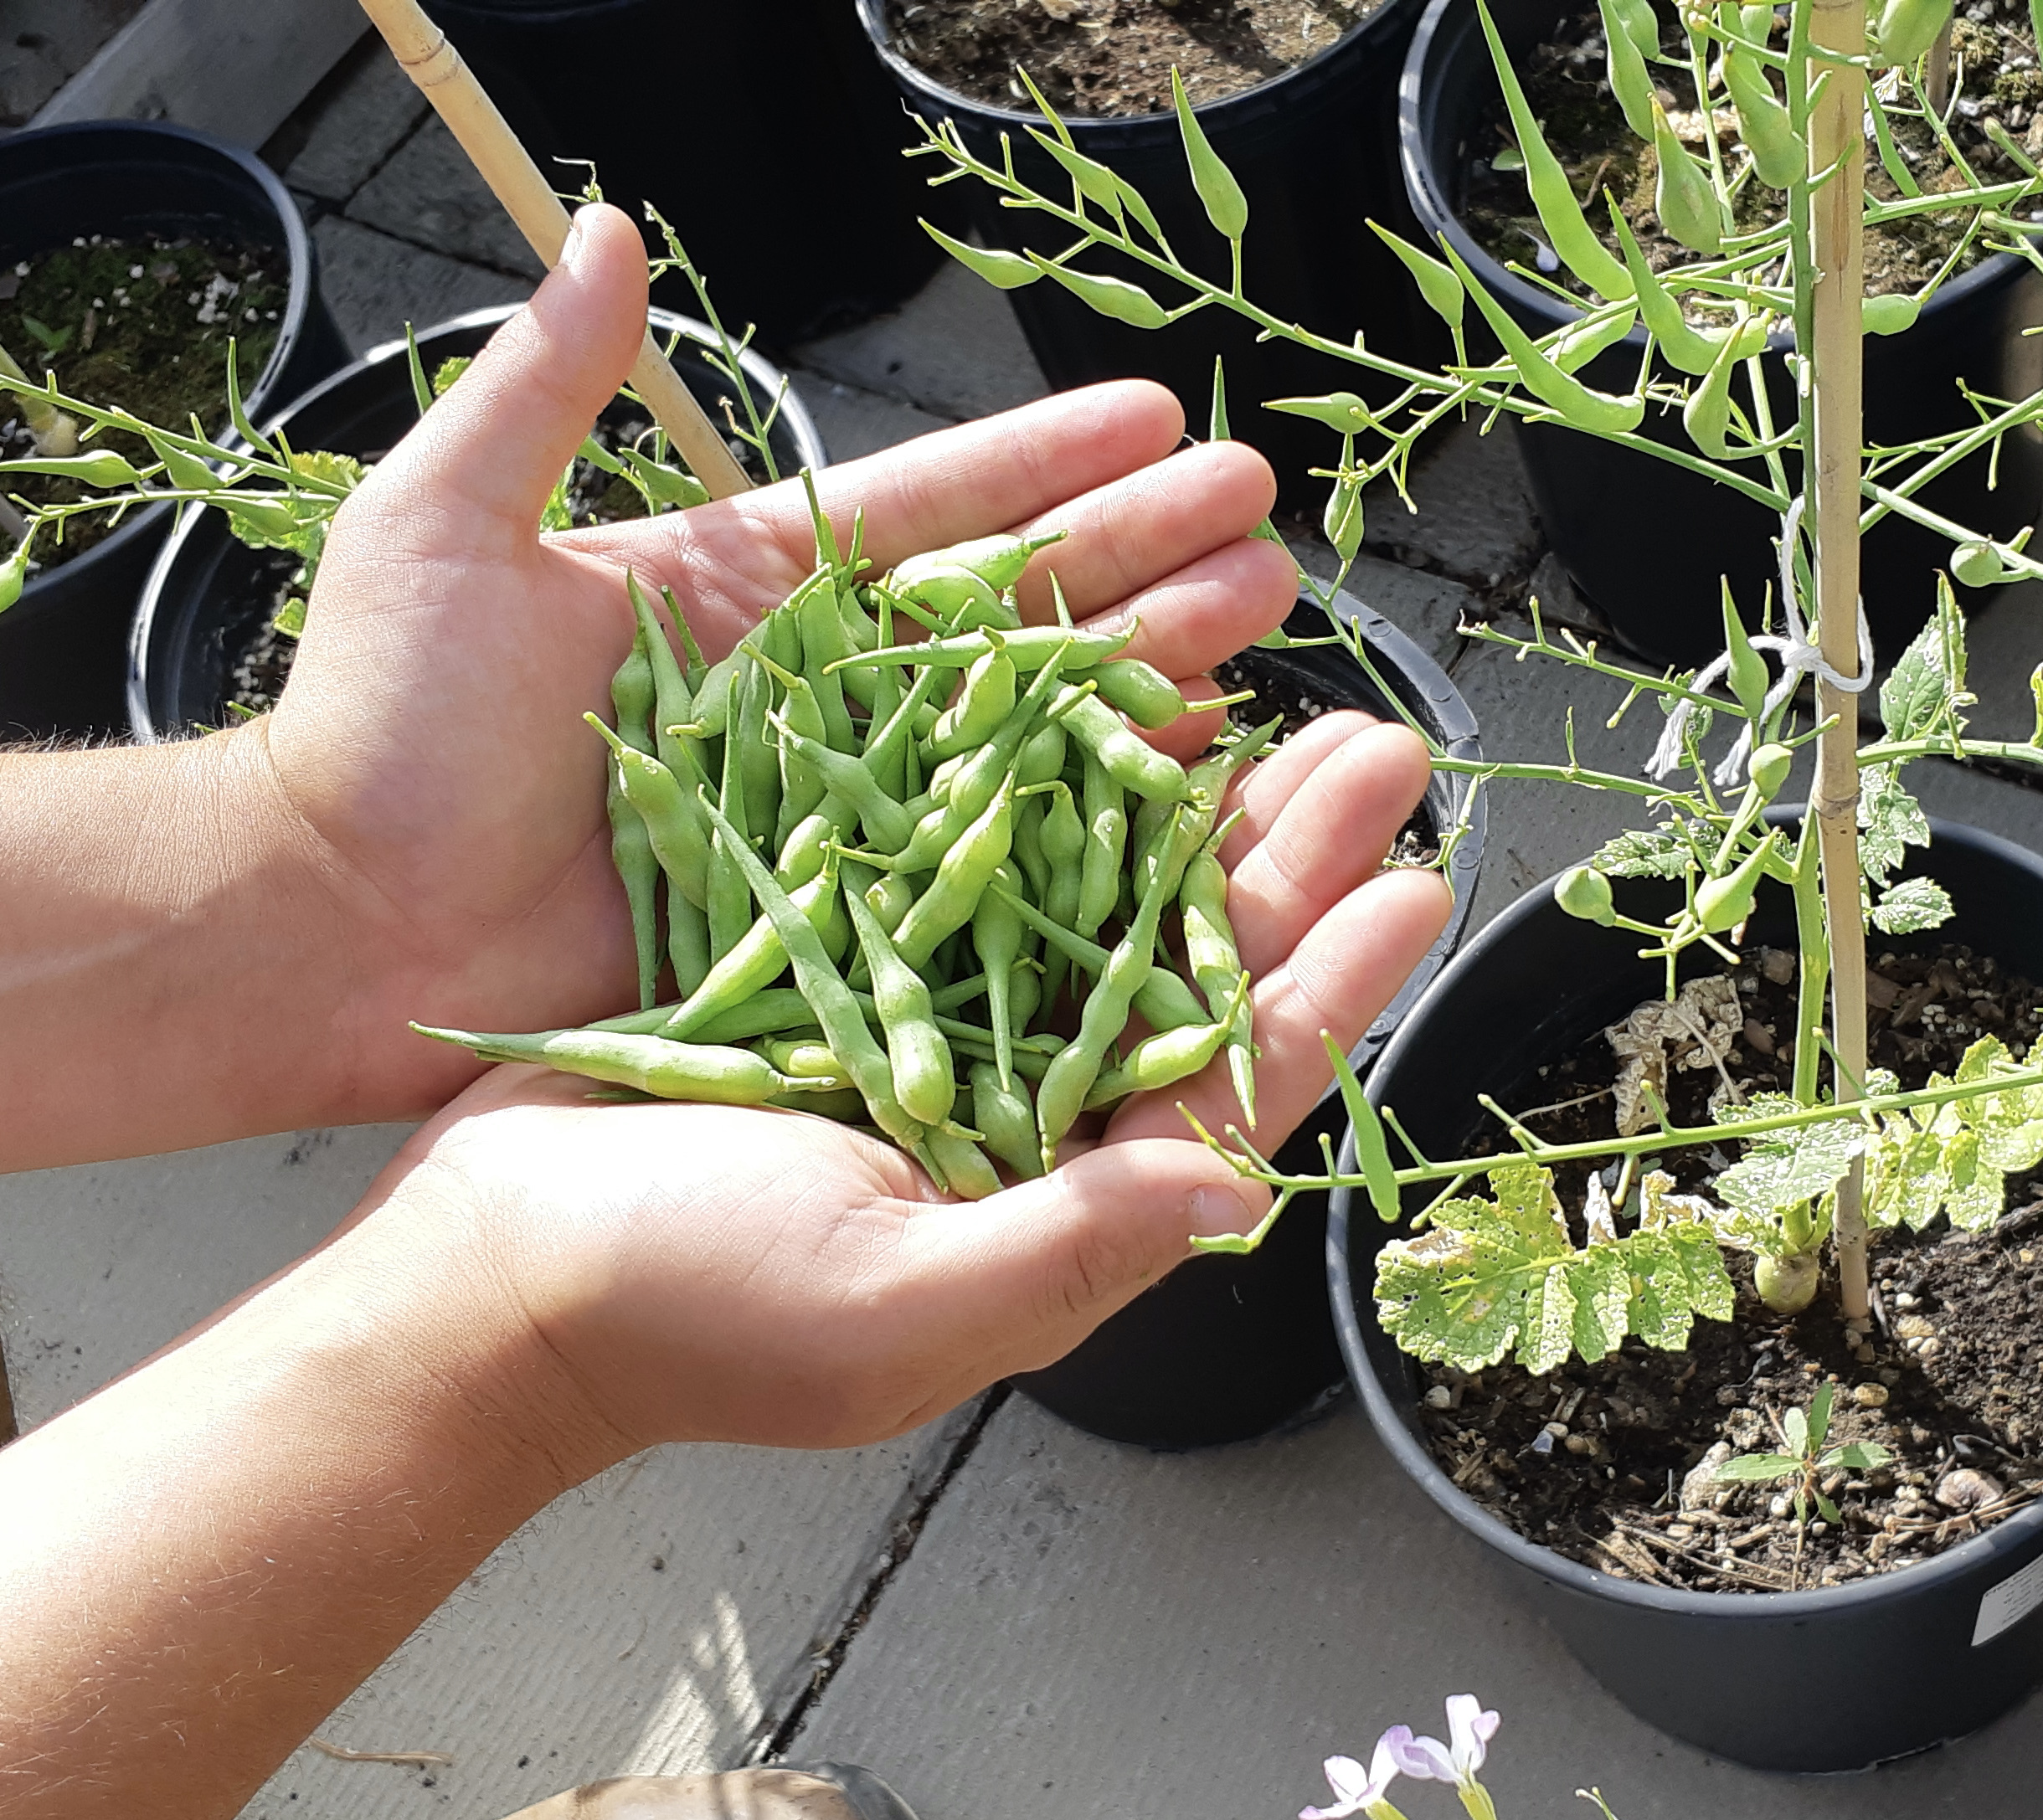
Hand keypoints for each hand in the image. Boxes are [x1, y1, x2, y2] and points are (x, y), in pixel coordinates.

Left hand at [248, 201, 1305, 1118]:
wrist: (335, 921)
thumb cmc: (380, 728)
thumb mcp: (449, 522)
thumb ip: (543, 384)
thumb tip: (601, 227)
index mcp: (753, 588)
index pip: (933, 508)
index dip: (1050, 460)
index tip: (1160, 414)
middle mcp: (821, 689)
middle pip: (1015, 605)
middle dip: (1145, 554)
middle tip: (1260, 520)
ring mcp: (843, 800)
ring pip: (1028, 717)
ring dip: (1150, 661)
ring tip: (1259, 613)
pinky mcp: (845, 905)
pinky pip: (994, 850)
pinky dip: (1093, 807)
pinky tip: (1190, 759)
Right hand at [347, 702, 1449, 1458]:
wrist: (480, 1271)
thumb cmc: (678, 1315)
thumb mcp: (886, 1301)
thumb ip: (1067, 1248)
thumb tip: (1232, 1195)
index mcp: (1058, 1206)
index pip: (1230, 1087)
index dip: (1328, 985)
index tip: (1414, 885)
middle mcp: (1023, 1113)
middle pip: (1188, 967)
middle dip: (1288, 858)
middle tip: (1377, 745)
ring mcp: (940, 1032)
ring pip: (1100, 898)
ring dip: (1187, 802)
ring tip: (1279, 698)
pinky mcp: (852, 964)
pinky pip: (976, 861)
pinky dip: (1043, 784)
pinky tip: (1103, 709)